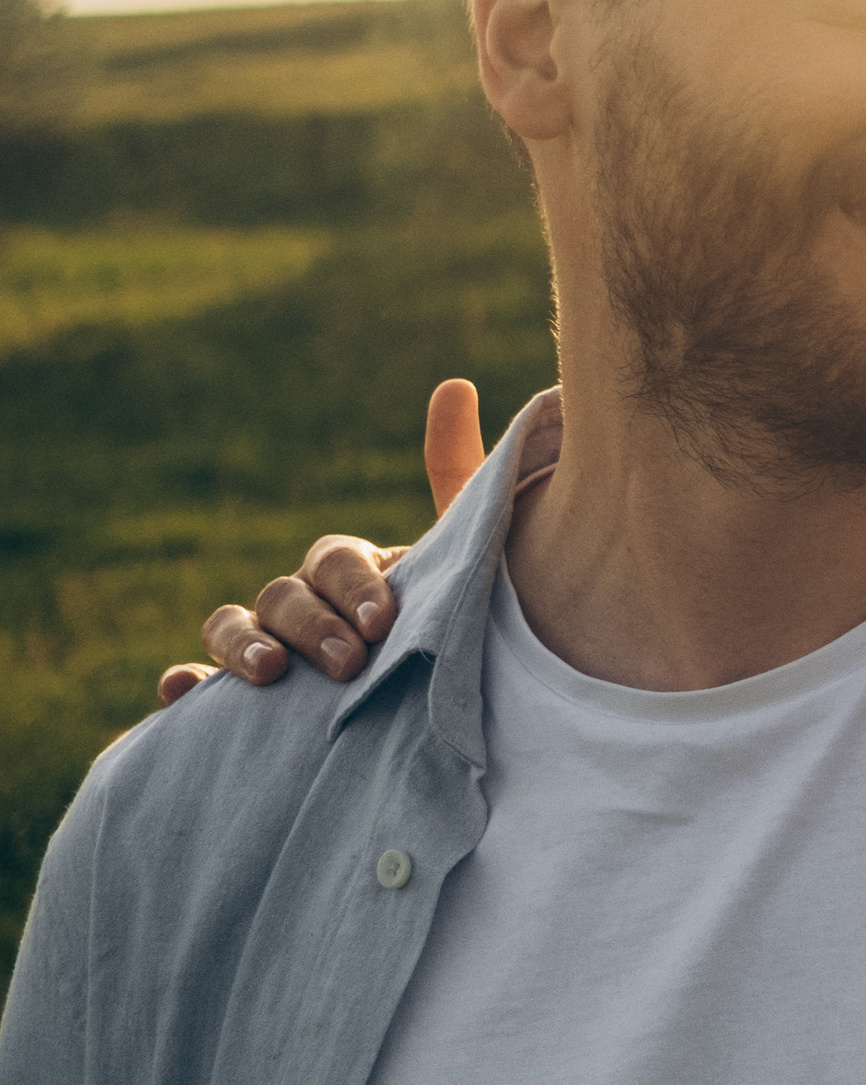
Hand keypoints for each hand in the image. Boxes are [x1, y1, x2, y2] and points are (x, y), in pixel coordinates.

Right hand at [153, 377, 539, 704]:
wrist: (455, 694)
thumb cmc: (455, 618)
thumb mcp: (467, 555)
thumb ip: (457, 474)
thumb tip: (454, 384)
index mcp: (349, 570)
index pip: (334, 560)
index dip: (354, 585)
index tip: (383, 622)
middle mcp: (302, 603)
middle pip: (283, 595)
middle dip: (313, 626)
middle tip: (350, 663)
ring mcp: (268, 646)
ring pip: (231, 626)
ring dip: (242, 644)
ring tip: (271, 673)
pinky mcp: (243, 700)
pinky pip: (199, 684)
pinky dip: (185, 682)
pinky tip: (180, 689)